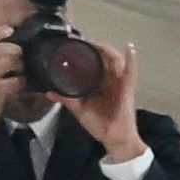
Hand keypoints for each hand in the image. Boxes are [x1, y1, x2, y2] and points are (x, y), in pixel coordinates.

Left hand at [63, 39, 144, 156]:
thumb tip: (48, 91)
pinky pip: (131, 72)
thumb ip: (65, 99)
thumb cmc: (100, 125)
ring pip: (115, 60)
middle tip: (80, 39)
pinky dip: (131, 60)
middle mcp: (110, 79)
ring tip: (95, 43)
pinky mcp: (127, 89)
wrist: (114, 139)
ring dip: (106, 49)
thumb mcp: (79, 109)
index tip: (72, 42)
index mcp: (99, 82)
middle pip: (104, 56)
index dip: (85, 50)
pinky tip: (129, 48)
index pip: (93, 61)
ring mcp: (119, 83)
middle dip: (94, 46)